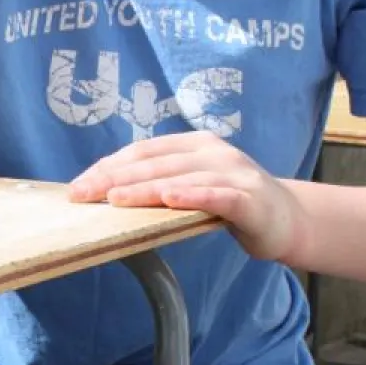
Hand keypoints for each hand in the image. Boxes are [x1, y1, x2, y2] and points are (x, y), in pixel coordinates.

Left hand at [67, 132, 303, 261]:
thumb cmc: (230, 203)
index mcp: (194, 144)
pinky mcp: (250, 198)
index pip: (142, 151)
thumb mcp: (191, 186)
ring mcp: (234, 172)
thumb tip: (106, 191)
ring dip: (145, 188)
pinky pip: (218, 195)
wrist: (287, 220)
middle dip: (114, 178)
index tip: (77, 184)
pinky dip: (194, 195)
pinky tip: (170, 199)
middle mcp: (213, 152)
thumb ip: (160, 183)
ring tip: (113, 198)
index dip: (108, 165)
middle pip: (155, 163)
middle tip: (82, 193)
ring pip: (180, 178)